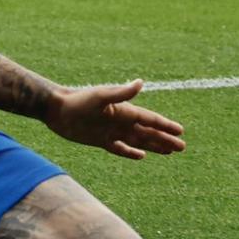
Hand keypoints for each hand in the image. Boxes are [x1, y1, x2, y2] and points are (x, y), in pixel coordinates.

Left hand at [44, 80, 184, 160]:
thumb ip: (121, 93)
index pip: (150, 119)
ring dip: (154, 146)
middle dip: (165, 139)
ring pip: (138, 141)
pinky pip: (120, 149)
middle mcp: (120, 121)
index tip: (181, 131)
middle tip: (182, 147)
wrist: (56, 109)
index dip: (165, 125)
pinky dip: (131, 153)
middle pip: (148, 132)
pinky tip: (142, 156)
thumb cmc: (77, 100)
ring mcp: (111, 131)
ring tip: (169, 151)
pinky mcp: (100, 140)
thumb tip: (141, 82)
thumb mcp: (100, 96)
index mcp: (124, 110)